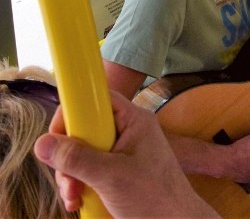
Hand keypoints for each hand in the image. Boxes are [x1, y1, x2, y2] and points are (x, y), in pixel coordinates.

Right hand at [34, 91, 218, 217]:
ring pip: (83, 152)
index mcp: (134, 120)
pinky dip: (80, 183)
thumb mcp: (110, 176)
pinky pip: (90, 168)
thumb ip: (76, 159)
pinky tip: (77, 200)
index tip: (57, 139)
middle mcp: (128, 131)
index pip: (97, 99)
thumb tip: (43, 143)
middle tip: (68, 179)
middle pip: (84, 129)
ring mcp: (123, 151)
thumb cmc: (155, 196)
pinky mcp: (118, 169)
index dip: (73, 114)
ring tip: (74, 196)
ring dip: (71, 175)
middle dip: (69, 157)